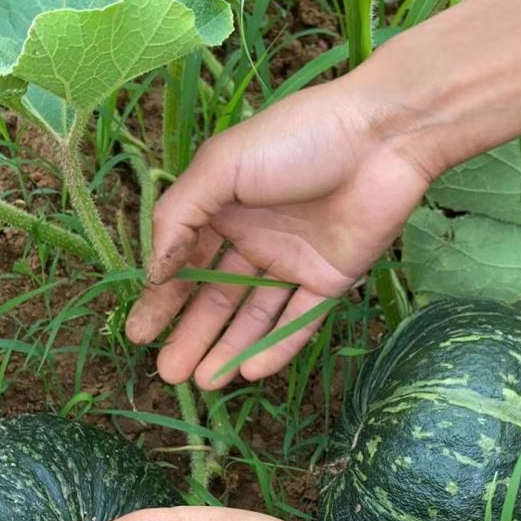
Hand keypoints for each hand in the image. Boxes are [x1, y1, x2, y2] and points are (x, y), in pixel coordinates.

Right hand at [124, 75, 430, 387]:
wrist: (382, 137)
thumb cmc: (295, 139)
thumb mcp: (220, 166)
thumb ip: (179, 216)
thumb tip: (152, 271)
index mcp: (222, 205)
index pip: (184, 262)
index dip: (161, 299)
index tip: (139, 334)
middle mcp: (254, 236)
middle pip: (216, 297)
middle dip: (190, 335)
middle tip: (168, 373)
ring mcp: (293, 261)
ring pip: (254, 316)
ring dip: (228, 349)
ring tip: (203, 383)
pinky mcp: (331, 279)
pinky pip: (300, 321)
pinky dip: (276, 347)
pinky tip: (250, 372)